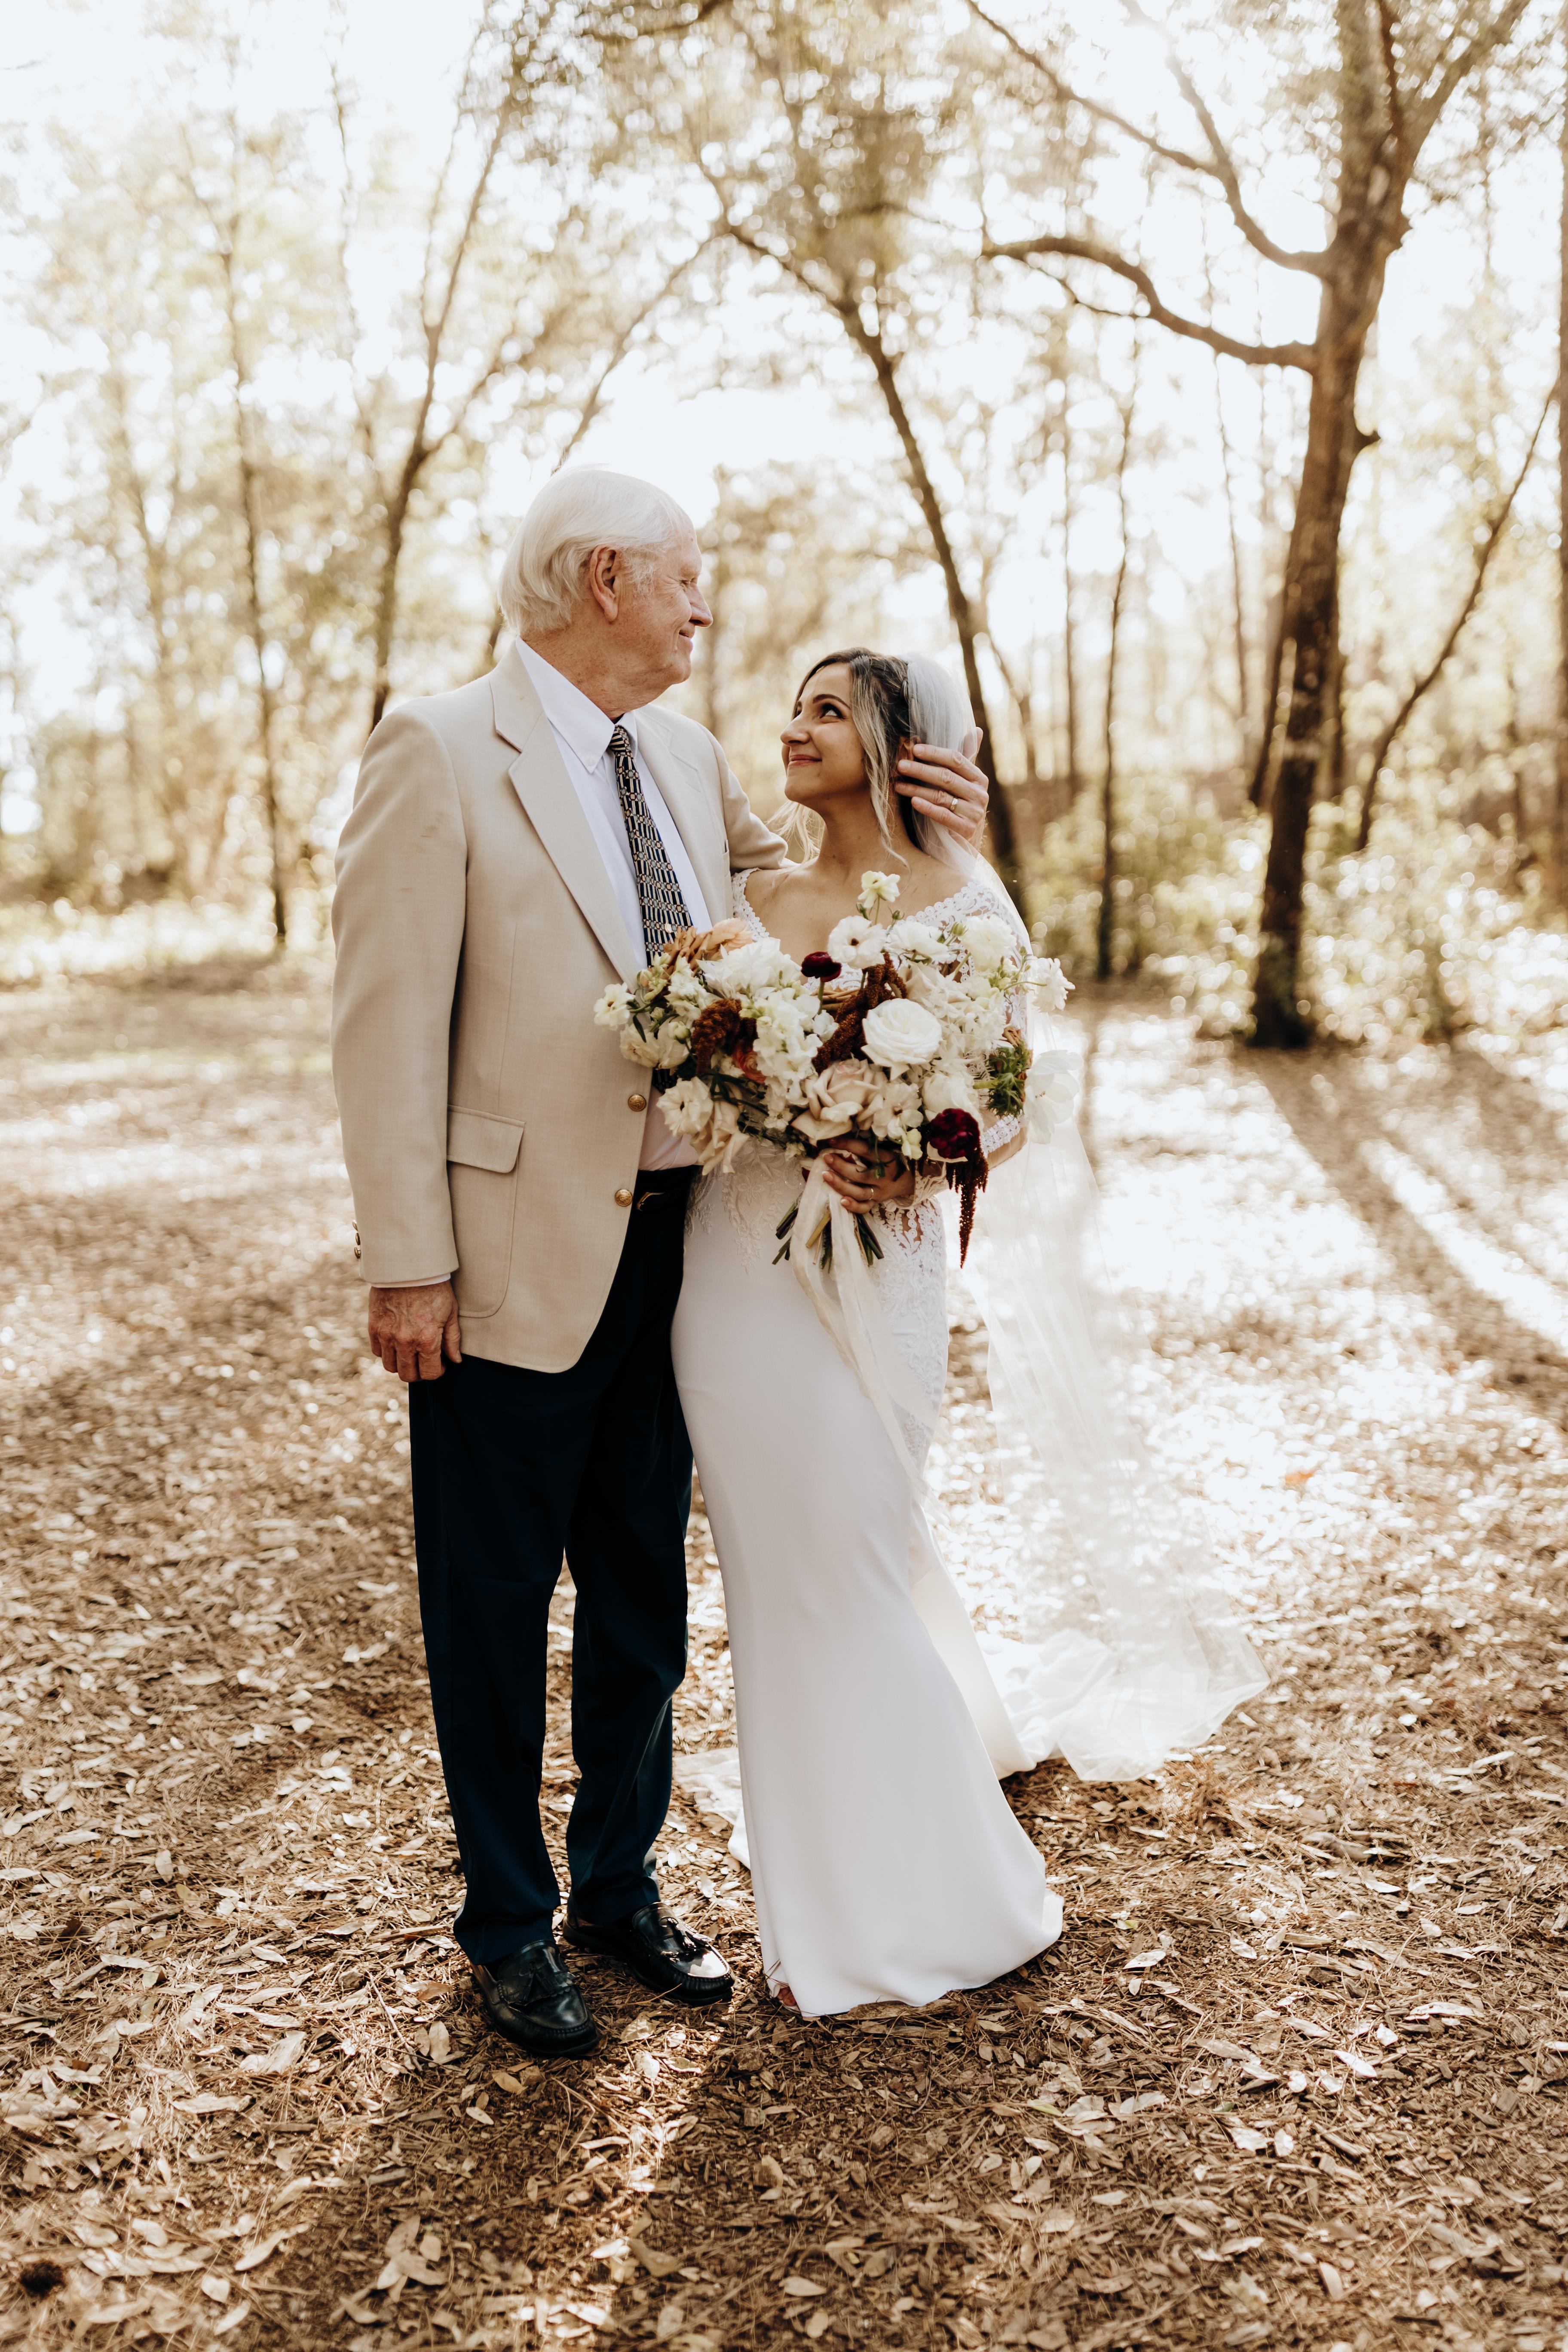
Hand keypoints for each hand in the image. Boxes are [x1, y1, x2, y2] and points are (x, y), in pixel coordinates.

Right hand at [368, 1282, 461, 1381]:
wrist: (408, 1266)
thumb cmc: (434, 1287)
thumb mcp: (451, 1313)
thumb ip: (452, 1340)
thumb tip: (455, 1360)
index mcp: (426, 1339)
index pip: (429, 1374)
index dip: (437, 1373)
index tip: (440, 1366)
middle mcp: (404, 1341)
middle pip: (408, 1375)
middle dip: (419, 1373)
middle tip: (425, 1362)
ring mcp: (386, 1335)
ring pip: (390, 1366)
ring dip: (401, 1364)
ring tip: (410, 1353)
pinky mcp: (373, 1326)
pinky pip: (377, 1351)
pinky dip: (386, 1352)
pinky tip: (397, 1343)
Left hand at [823, 1138, 915, 1209]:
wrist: (909, 1180)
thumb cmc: (892, 1161)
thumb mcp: (884, 1151)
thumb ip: (865, 1149)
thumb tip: (840, 1142)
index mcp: (885, 1161)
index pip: (864, 1151)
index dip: (847, 1144)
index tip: (831, 1140)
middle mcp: (882, 1178)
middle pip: (860, 1174)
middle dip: (841, 1166)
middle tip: (826, 1157)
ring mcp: (879, 1192)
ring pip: (859, 1192)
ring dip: (841, 1185)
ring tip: (826, 1175)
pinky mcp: (876, 1203)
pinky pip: (864, 1208)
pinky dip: (853, 1206)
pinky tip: (841, 1201)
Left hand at [895, 727, 987, 843]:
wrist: (965, 842)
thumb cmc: (960, 806)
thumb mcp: (965, 781)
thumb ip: (967, 758)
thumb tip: (976, 729)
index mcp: (979, 778)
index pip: (956, 759)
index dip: (935, 753)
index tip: (915, 749)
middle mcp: (980, 794)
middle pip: (946, 777)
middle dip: (921, 770)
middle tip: (900, 765)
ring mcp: (975, 813)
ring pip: (941, 796)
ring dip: (916, 789)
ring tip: (897, 785)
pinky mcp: (966, 829)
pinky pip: (943, 816)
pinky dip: (927, 808)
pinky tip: (912, 802)